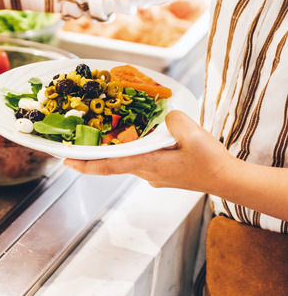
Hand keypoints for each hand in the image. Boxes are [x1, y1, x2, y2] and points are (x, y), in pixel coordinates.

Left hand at [63, 110, 236, 192]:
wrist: (229, 179)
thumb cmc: (210, 161)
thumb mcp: (192, 133)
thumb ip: (173, 119)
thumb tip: (164, 116)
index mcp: (148, 164)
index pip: (109, 165)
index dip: (85, 164)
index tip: (65, 162)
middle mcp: (146, 173)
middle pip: (114, 161)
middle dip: (95, 153)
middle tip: (77, 141)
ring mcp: (154, 175)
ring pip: (128, 160)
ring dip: (117, 150)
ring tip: (106, 133)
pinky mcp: (162, 173)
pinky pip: (142, 160)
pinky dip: (135, 150)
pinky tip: (141, 137)